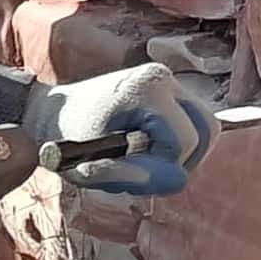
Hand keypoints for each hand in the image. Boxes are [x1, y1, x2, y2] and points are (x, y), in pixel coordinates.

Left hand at [25, 62, 218, 199]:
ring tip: (148, 161)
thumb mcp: (94, 165)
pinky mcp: (169, 90)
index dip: (164, 168)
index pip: (184, 141)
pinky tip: (151, 149)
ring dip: (184, 152)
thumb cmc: (67, 138)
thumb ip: (136, 175)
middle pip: (206, 130)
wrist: (54, 113)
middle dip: (182, 160)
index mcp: (148, 89)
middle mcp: (165, 78)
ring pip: (205, 127)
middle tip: (148, 171)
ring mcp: (169, 81)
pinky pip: (194, 122)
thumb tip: (177, 181)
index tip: (132, 173)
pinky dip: (180, 142)